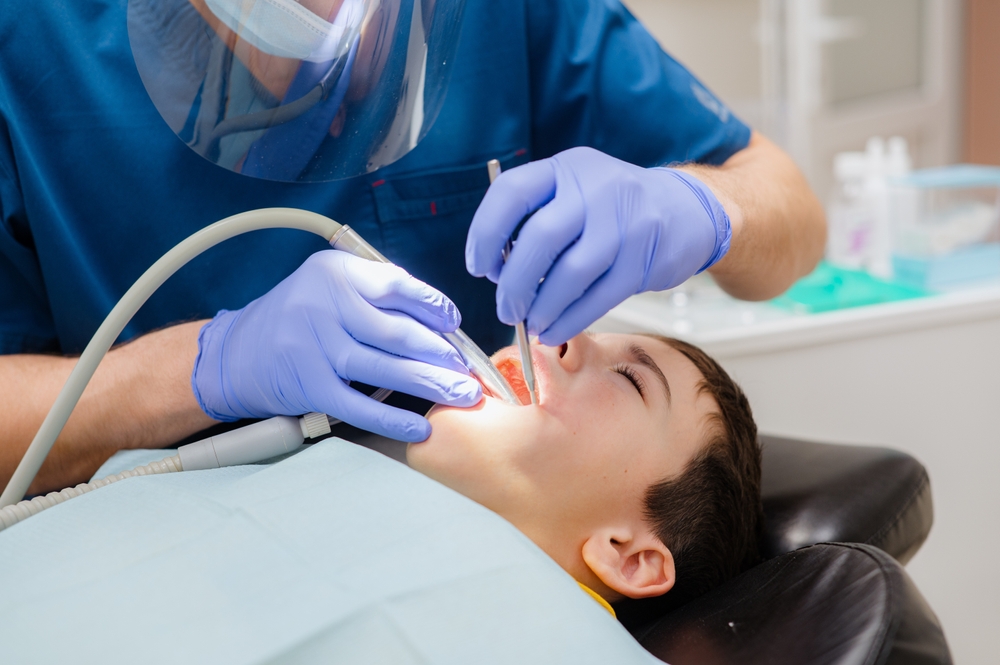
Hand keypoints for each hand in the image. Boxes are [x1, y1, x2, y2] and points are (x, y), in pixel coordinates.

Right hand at [191, 251, 481, 441]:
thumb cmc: (297, 317)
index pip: (396, 285)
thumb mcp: (327, 285)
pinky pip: (360, 406)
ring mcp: (313, 347)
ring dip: (430, 383)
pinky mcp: (308, 386)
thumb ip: (374, 290)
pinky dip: (393, 419)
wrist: (234, 353)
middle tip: (468, 369)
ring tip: (461, 394)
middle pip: (397, 331)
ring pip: (385, 367)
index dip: (432, 306)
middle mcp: (322, 305)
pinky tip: (421, 428)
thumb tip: (438, 315)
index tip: (455, 323)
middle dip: (441, 352)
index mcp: (334, 273)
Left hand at [466, 147, 730, 344]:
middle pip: (540, 237)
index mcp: (566, 168)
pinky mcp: (644, 259)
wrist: (685, 211)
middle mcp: (595, 188)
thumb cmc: (611, 211)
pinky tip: (554, 330)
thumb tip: (498, 272)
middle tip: (506, 309)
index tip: (478, 267)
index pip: (511, 192)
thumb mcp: (574, 193)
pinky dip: (570, 320)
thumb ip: (535, 220)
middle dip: (514, 283)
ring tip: (531, 324)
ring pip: (572, 273)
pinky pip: (599, 297)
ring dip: (543, 307)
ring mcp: (625, 223)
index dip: (485, 233)